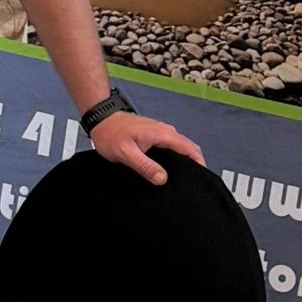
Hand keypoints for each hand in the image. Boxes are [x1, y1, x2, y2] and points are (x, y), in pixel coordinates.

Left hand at [90, 111, 204, 185]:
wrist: (100, 120)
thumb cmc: (110, 133)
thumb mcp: (126, 154)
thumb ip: (146, 166)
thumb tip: (162, 178)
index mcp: (162, 133)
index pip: (190, 148)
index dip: (199, 163)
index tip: (200, 177)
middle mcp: (164, 131)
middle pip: (187, 149)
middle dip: (192, 165)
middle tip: (189, 182)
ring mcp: (160, 132)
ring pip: (178, 149)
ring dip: (181, 162)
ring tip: (178, 178)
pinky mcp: (154, 136)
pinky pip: (169, 148)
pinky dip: (172, 158)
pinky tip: (165, 169)